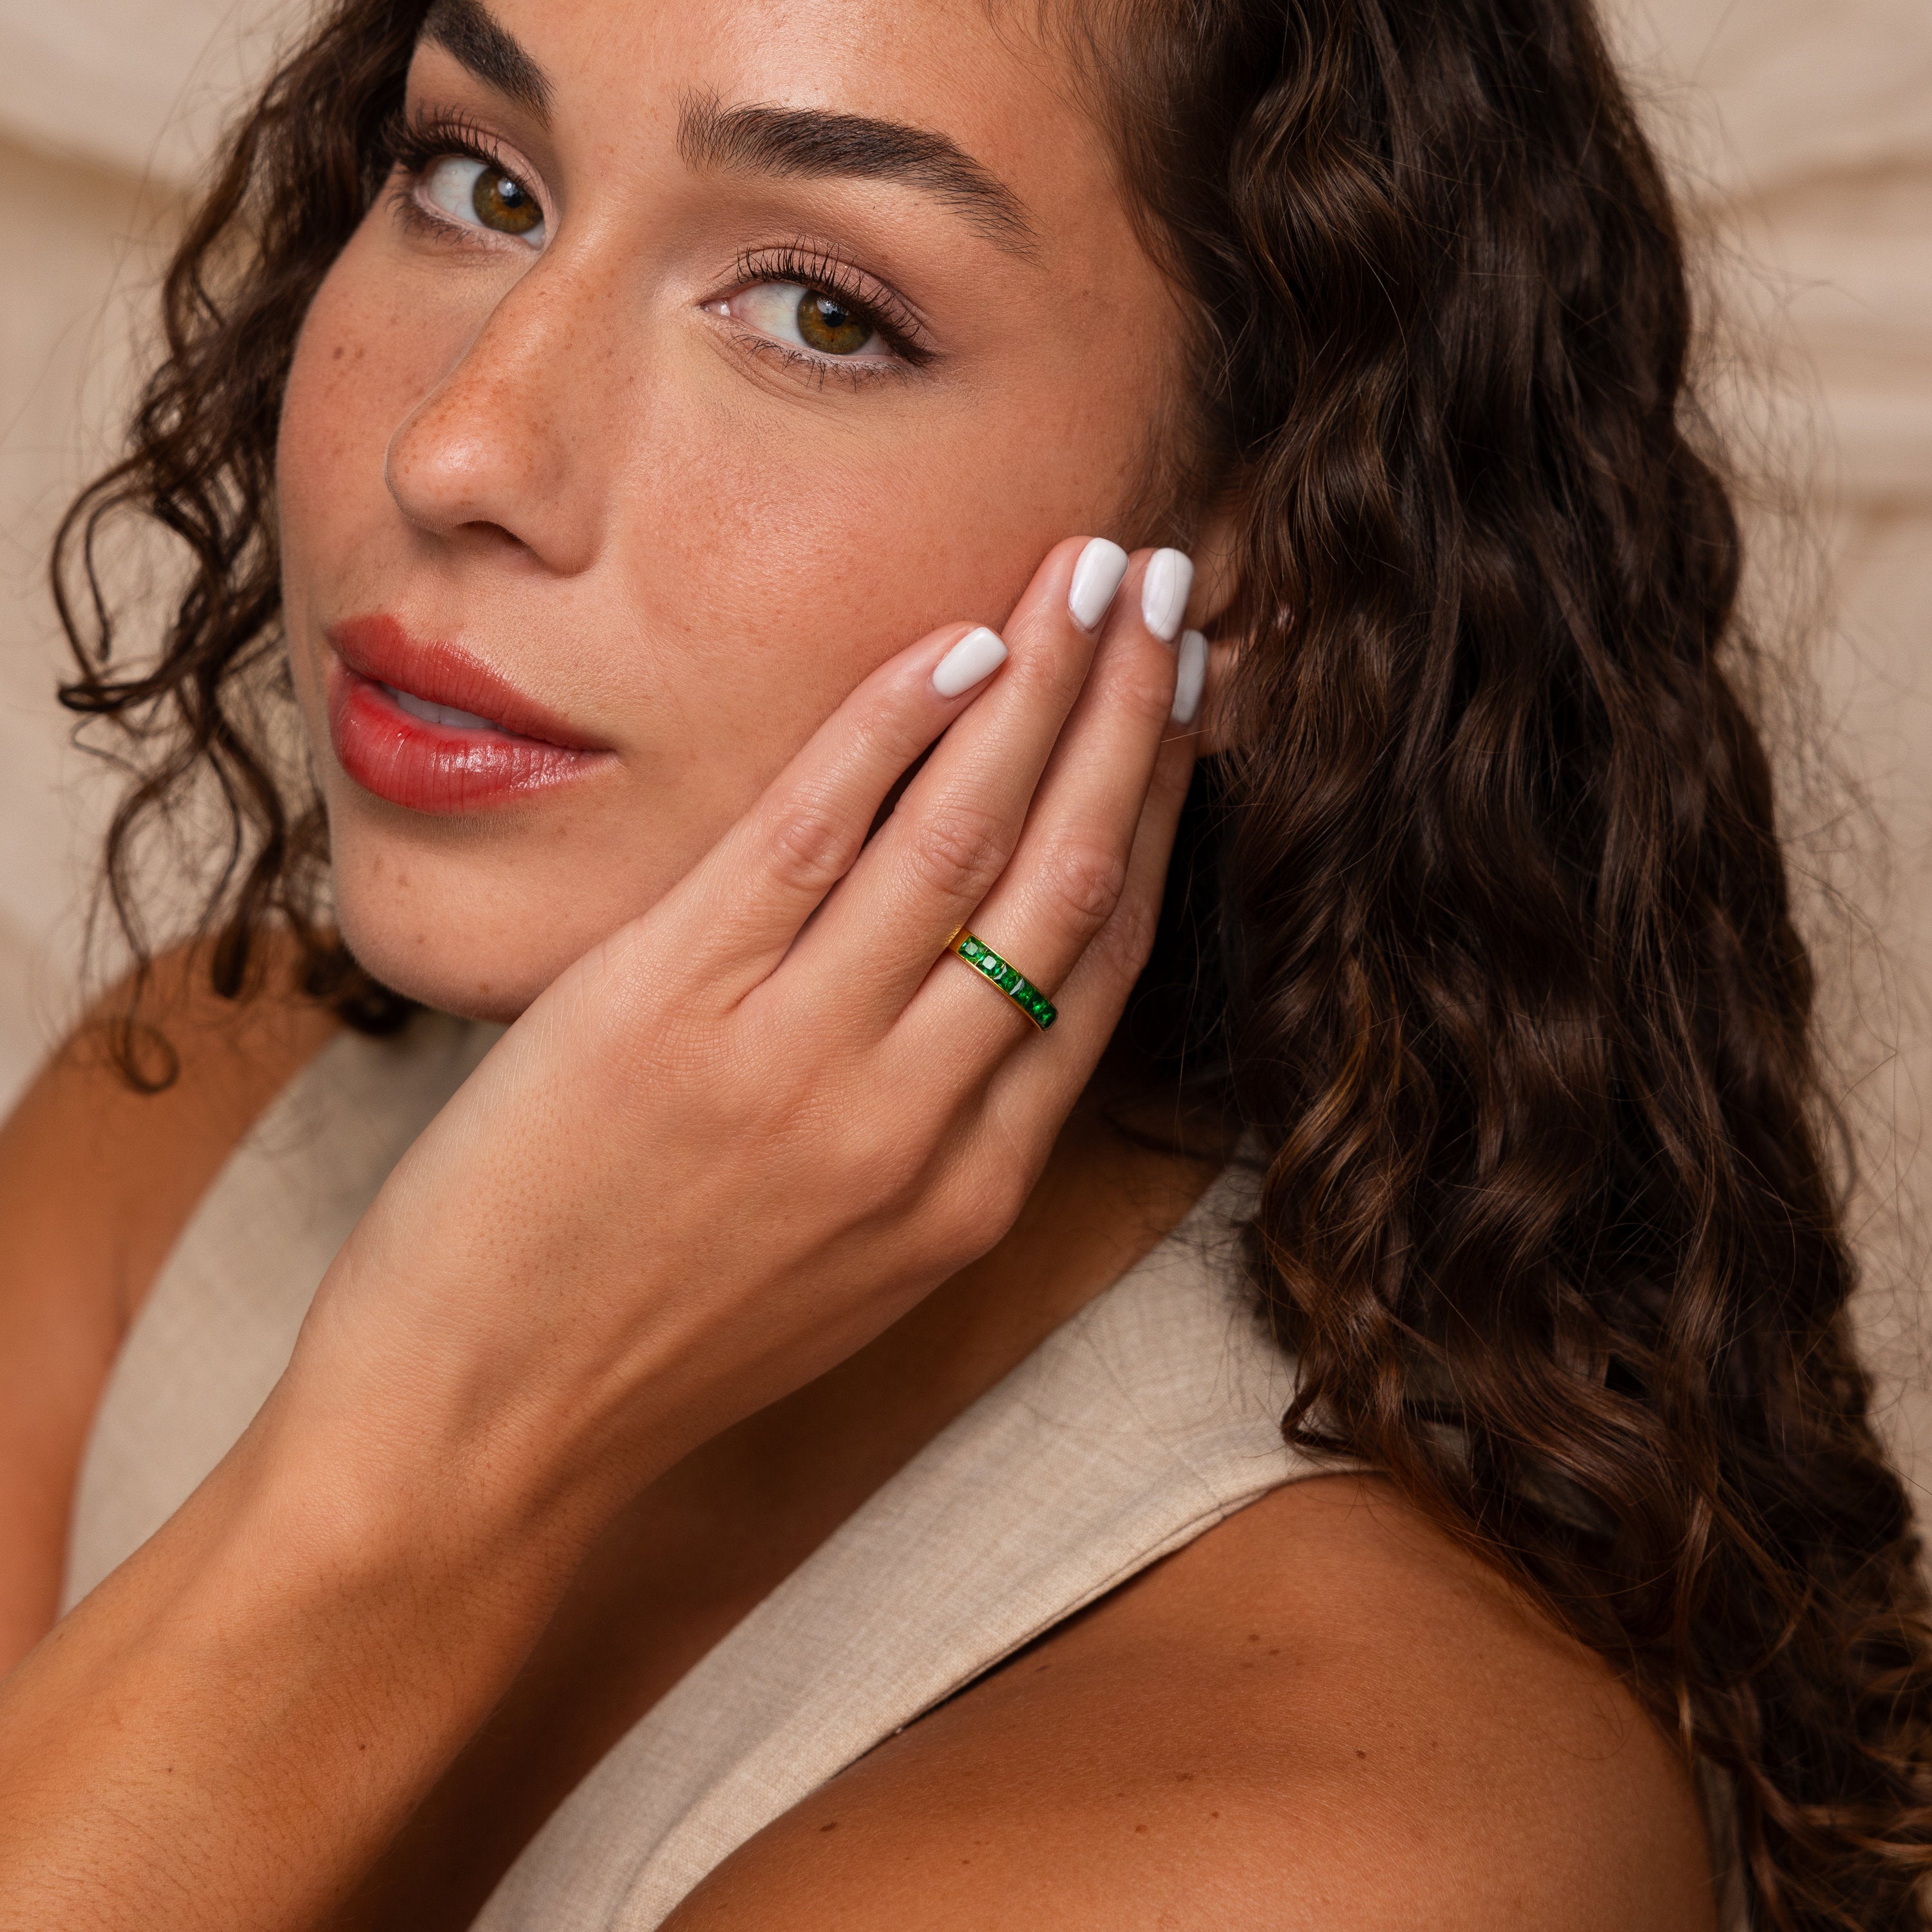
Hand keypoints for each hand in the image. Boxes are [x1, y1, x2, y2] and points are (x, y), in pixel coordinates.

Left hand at [292, 535, 1202, 1527]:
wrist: (482, 1432)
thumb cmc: (659, 1339)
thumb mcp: (847, 1261)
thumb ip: (934, 1126)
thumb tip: (979, 967)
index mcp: (970, 1191)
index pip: (1104, 964)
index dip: (1162, 816)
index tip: (1187, 706)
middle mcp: (914, 1126)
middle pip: (1066, 882)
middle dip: (1132, 720)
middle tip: (1176, 587)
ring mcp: (797, 1067)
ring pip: (961, 841)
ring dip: (1042, 687)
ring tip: (1091, 572)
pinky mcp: (669, 1009)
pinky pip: (809, 837)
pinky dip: (891, 729)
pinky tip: (955, 644)